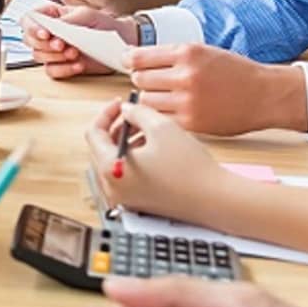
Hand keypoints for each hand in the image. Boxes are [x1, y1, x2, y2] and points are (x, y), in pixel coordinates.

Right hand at [19, 3, 135, 79]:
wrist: (120, 41)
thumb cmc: (103, 23)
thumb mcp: (87, 15)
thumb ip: (68, 20)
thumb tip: (53, 27)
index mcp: (52, 16)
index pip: (29, 20)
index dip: (32, 28)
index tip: (45, 34)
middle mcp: (49, 34)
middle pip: (30, 41)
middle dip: (45, 45)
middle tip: (62, 45)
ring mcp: (54, 51)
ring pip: (39, 56)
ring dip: (56, 57)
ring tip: (75, 53)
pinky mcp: (62, 66)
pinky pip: (52, 71)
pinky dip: (64, 69)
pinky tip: (78, 65)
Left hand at [85, 97, 229, 221]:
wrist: (214, 200)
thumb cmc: (190, 168)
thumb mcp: (161, 127)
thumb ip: (137, 112)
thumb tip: (126, 110)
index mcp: (110, 169)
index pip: (93, 133)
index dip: (106, 113)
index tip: (120, 103)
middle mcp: (112, 188)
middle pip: (101, 149)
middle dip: (116, 127)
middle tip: (134, 114)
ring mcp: (124, 198)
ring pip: (114, 161)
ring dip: (125, 142)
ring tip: (146, 129)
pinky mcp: (137, 203)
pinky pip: (126, 175)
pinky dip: (133, 158)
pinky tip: (152, 148)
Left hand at [127, 43, 307, 136]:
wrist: (265, 95)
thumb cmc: (236, 73)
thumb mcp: (204, 51)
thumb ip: (171, 55)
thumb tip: (133, 57)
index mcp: (187, 52)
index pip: (139, 57)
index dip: (131, 61)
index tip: (130, 64)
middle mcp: (185, 75)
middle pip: (139, 80)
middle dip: (142, 81)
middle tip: (154, 83)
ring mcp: (187, 101)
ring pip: (145, 101)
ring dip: (150, 100)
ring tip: (166, 98)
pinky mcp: (191, 123)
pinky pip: (160, 119)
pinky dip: (161, 116)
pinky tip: (173, 112)